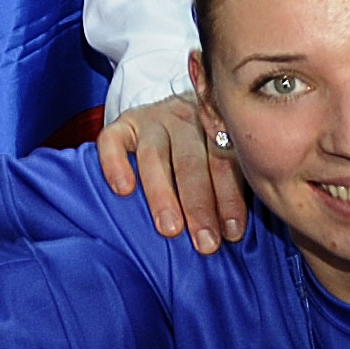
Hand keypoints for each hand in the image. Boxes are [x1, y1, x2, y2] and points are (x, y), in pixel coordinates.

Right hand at [97, 91, 249, 251]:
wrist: (174, 107)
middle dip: (199, 205)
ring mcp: (153, 119)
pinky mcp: (124, 123)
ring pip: (155, 155)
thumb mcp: (223, 152)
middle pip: (191, 162)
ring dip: (163, 195)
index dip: (229, 198)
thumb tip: (236, 233)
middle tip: (205, 241)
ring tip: (169, 228)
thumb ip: (232, 180)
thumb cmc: (203, 147)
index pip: (224, 162)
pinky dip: (116, 164)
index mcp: (217, 126)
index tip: (232, 232)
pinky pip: (113, 140)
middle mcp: (186, 119)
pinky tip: (123, 190)